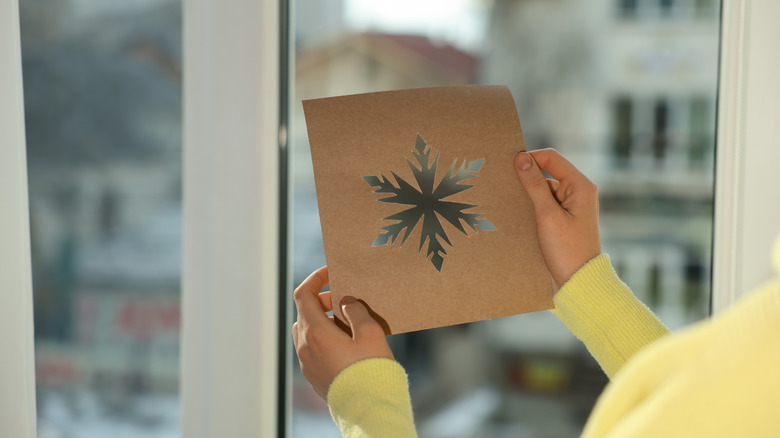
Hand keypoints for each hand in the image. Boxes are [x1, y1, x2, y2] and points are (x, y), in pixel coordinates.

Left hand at [292, 266, 393, 398]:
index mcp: (315, 332)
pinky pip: (312, 349)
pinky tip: (346, 344)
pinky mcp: (313, 376)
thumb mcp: (370, 332)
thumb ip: (356, 311)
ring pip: (306, 331)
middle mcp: (305, 347)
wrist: (369, 408)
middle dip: (322, 301)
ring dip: (322, 321)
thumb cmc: (371, 369)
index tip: (330, 273)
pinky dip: (323, 338)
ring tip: (348, 324)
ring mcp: (307, 363)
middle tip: (345, 300)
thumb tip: (345, 302)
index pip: (303, 294)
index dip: (315, 279)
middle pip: (304, 313)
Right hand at [514, 149, 600, 290]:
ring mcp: (571, 205)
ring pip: (543, 188)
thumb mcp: (547, 215)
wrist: (579, 282)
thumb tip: (521, 158)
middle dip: (526, 177)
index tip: (507, 166)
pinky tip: (518, 214)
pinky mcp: (564, 218)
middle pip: (547, 171)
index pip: (551, 158)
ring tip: (509, 202)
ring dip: (527, 193)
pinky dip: (531, 206)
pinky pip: (545, 203)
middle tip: (504, 184)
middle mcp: (578, 191)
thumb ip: (534, 185)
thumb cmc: (567, 250)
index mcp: (580, 186)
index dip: (529, 158)